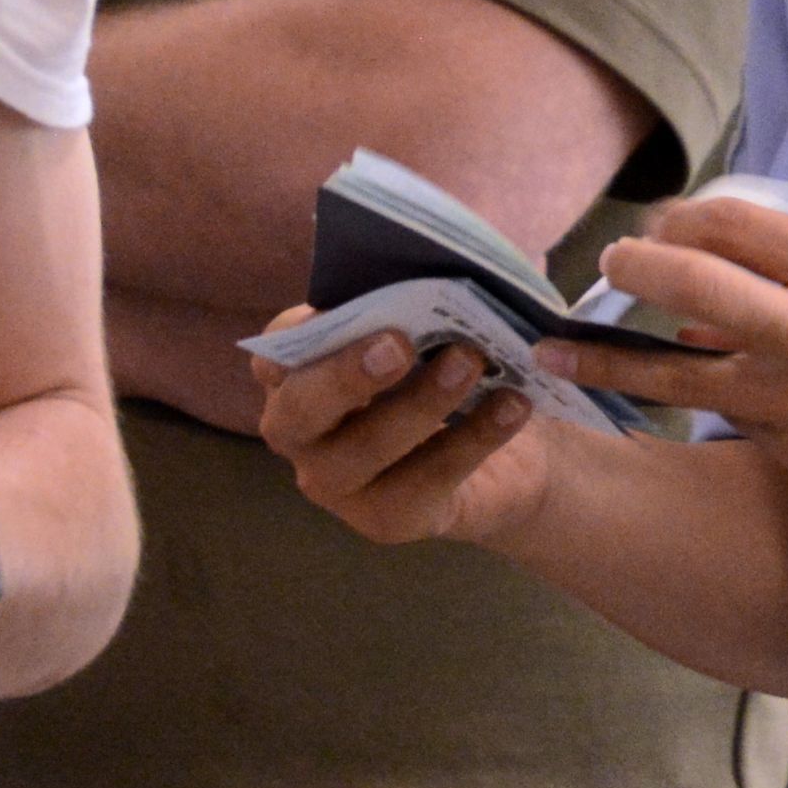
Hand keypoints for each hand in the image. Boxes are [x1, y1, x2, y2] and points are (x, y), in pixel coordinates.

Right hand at [252, 320, 552, 548]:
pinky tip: (512, 405)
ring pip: (363, 450)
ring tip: (469, 362)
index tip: (328, 313)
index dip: (296, 334)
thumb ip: (417, 301)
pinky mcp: (387, 520)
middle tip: (400, 344)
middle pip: (301, 410)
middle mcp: (303, 433)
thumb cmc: (450, 363)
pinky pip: (425, 481)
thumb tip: (436, 267)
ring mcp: (339, 484)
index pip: (276, 352)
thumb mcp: (433, 325)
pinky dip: (472, 439)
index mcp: (299, 373)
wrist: (509, 447)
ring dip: (420, 403)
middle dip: (345, 375)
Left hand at [539, 198, 787, 535]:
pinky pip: (739, 424)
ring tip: (563, 348)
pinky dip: (721, 406)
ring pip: (681, 372)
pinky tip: (709, 398)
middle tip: (609, 263)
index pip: (728, 222)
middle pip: (684, 278)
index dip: (681, 214)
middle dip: (631, 264)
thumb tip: (728, 284)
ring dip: (616, 357)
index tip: (662, 220)